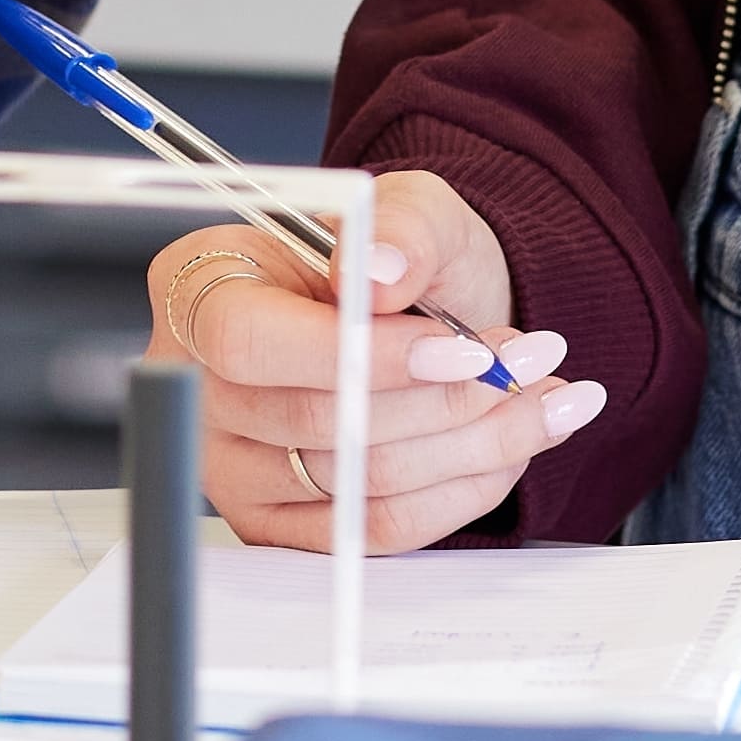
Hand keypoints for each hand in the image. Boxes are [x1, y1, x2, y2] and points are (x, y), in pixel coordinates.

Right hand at [151, 173, 596, 555]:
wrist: (424, 317)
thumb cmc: (400, 262)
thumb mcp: (416, 210)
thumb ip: (402, 227)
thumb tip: (377, 272)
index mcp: (201, 290)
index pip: (249, 341)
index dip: (358, 355)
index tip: (464, 349)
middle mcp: (199, 388)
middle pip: (314, 423)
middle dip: (446, 400)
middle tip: (530, 362)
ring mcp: (233, 468)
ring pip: (361, 482)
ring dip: (475, 443)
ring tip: (541, 394)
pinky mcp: (282, 528)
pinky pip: (379, 530)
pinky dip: (465, 488)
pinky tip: (516, 442)